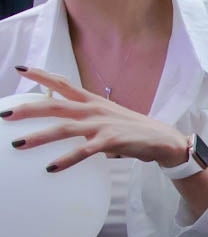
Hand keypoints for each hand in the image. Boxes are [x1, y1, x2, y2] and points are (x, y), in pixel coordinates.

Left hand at [3, 68, 188, 170]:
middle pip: (55, 106)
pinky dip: (65, 160)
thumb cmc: (135, 130)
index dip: (42, 76)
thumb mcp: (109, 118)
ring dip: (38, 136)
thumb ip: (87, 119)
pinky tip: (50, 167)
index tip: (21, 69)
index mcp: (94, 102)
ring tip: (18, 143)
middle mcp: (94, 110)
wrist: (163, 140)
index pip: (64, 85)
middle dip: (28, 109)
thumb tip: (69, 124)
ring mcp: (102, 125)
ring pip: (63, 129)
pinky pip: (82, 151)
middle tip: (5, 113)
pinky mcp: (110, 141)